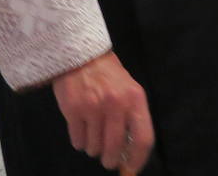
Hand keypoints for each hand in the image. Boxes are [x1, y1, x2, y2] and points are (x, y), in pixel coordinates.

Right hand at [52, 52, 153, 171]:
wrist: (79, 53)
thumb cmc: (107, 75)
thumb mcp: (128, 90)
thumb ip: (132, 118)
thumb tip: (128, 153)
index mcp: (135, 99)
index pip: (143, 139)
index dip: (138, 160)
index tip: (131, 169)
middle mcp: (116, 104)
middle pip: (115, 148)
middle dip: (111, 159)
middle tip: (108, 160)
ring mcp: (93, 107)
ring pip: (94, 147)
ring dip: (93, 148)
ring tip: (92, 136)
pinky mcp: (73, 109)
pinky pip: (78, 140)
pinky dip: (79, 141)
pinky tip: (81, 129)